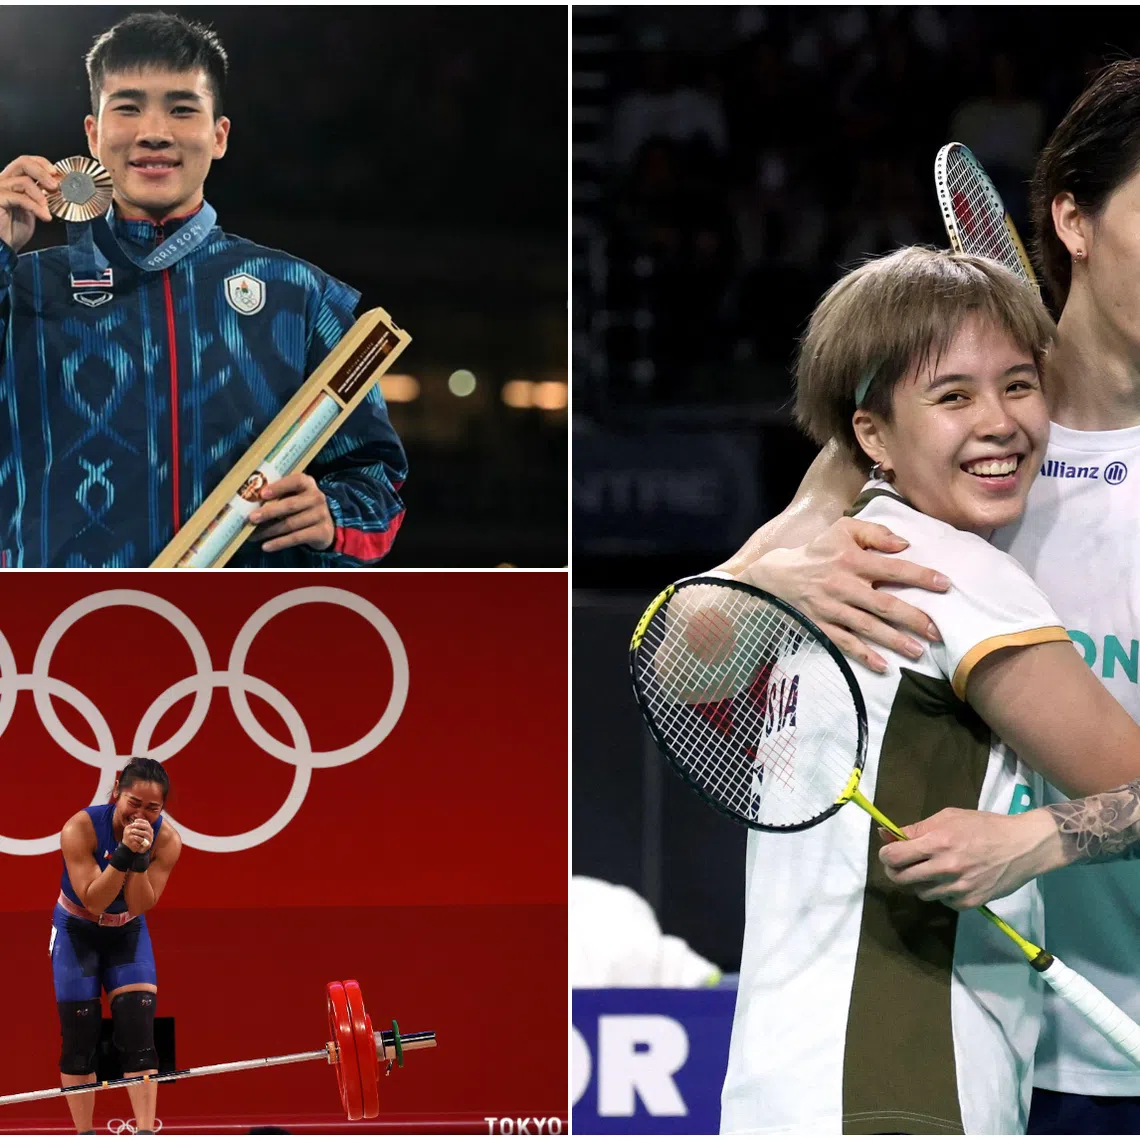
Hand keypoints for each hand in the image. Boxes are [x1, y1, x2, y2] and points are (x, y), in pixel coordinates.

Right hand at [0, 156, 60, 253]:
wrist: (3, 247)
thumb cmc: (14, 231)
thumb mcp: (33, 210)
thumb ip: (41, 197)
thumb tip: (57, 189)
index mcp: (12, 181)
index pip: (26, 162)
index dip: (42, 164)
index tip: (57, 174)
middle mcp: (3, 181)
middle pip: (23, 162)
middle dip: (43, 172)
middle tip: (55, 186)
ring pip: (23, 180)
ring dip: (41, 194)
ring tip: (48, 208)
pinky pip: (20, 197)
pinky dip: (36, 206)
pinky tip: (45, 216)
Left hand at [122, 818, 153, 853]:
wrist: (136, 849)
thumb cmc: (136, 839)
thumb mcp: (137, 832)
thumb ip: (137, 827)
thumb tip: (135, 820)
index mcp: (149, 829)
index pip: (147, 823)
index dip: (141, 821)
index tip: (135, 820)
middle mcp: (151, 834)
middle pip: (147, 827)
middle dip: (140, 825)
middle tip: (133, 825)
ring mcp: (150, 839)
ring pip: (146, 833)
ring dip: (139, 831)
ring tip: (132, 830)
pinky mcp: (148, 845)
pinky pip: (144, 841)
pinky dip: (138, 838)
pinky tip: (134, 837)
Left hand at [249, 473, 333, 552]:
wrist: (324, 526)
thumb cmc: (301, 507)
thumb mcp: (295, 496)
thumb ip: (279, 495)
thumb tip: (251, 503)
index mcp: (308, 483)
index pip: (295, 481)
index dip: (279, 487)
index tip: (262, 494)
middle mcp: (317, 497)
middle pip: (290, 505)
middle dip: (269, 512)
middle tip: (252, 518)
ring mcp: (321, 515)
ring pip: (290, 524)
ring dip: (269, 531)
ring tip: (253, 535)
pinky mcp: (322, 531)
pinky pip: (296, 538)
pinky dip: (279, 543)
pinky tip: (266, 546)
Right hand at [738, 517, 949, 672]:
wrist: (779, 574)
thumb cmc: (819, 550)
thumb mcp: (843, 529)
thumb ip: (875, 533)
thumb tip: (904, 544)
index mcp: (852, 560)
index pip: (893, 569)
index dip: (920, 577)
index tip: (945, 585)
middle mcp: (843, 586)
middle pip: (884, 605)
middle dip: (912, 618)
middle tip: (937, 630)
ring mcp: (832, 609)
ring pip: (868, 627)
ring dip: (894, 640)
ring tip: (918, 651)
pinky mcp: (822, 625)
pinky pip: (845, 643)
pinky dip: (864, 655)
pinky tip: (883, 666)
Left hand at [878, 807, 1061, 909]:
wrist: (1022, 846)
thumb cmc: (983, 826)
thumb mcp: (948, 817)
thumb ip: (917, 828)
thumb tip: (886, 835)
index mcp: (938, 842)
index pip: (894, 857)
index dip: (886, 855)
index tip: (889, 853)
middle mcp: (946, 867)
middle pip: (901, 879)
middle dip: (896, 871)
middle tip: (902, 865)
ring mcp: (958, 888)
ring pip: (920, 893)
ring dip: (919, 883)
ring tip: (931, 870)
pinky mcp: (969, 902)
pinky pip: (942, 901)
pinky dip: (941, 892)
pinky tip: (952, 880)